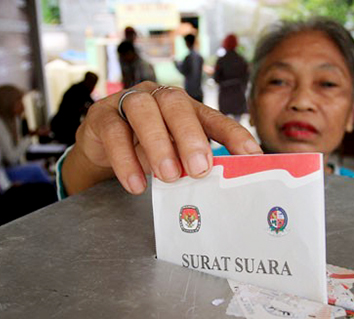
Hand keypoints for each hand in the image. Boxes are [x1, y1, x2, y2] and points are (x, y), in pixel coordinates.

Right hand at [62, 81, 261, 195]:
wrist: (101, 149)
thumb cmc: (144, 150)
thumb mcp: (171, 156)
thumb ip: (189, 163)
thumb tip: (218, 184)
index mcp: (184, 107)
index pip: (212, 117)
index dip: (233, 134)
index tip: (252, 156)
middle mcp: (158, 97)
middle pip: (177, 104)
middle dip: (190, 137)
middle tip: (200, 170)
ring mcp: (128, 101)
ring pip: (144, 111)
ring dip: (159, 144)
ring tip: (169, 177)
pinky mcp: (102, 115)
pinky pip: (114, 132)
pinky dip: (125, 159)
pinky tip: (135, 185)